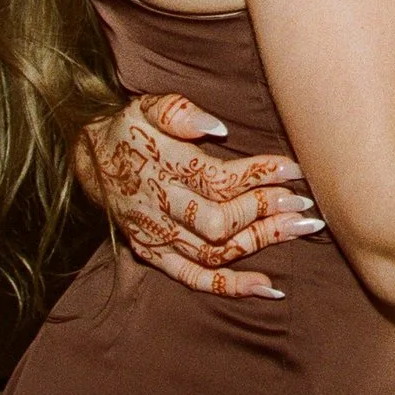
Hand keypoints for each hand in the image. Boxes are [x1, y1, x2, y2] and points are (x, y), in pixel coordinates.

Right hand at [73, 93, 325, 297]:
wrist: (88, 160)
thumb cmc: (131, 129)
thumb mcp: (146, 106)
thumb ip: (178, 111)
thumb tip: (218, 127)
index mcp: (162, 166)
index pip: (215, 178)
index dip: (257, 175)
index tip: (295, 169)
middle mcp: (160, 206)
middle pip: (219, 220)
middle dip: (265, 213)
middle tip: (305, 204)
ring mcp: (157, 236)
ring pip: (214, 251)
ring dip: (260, 243)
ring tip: (301, 229)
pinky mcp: (154, 256)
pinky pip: (194, 279)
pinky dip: (232, 287)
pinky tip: (268, 288)